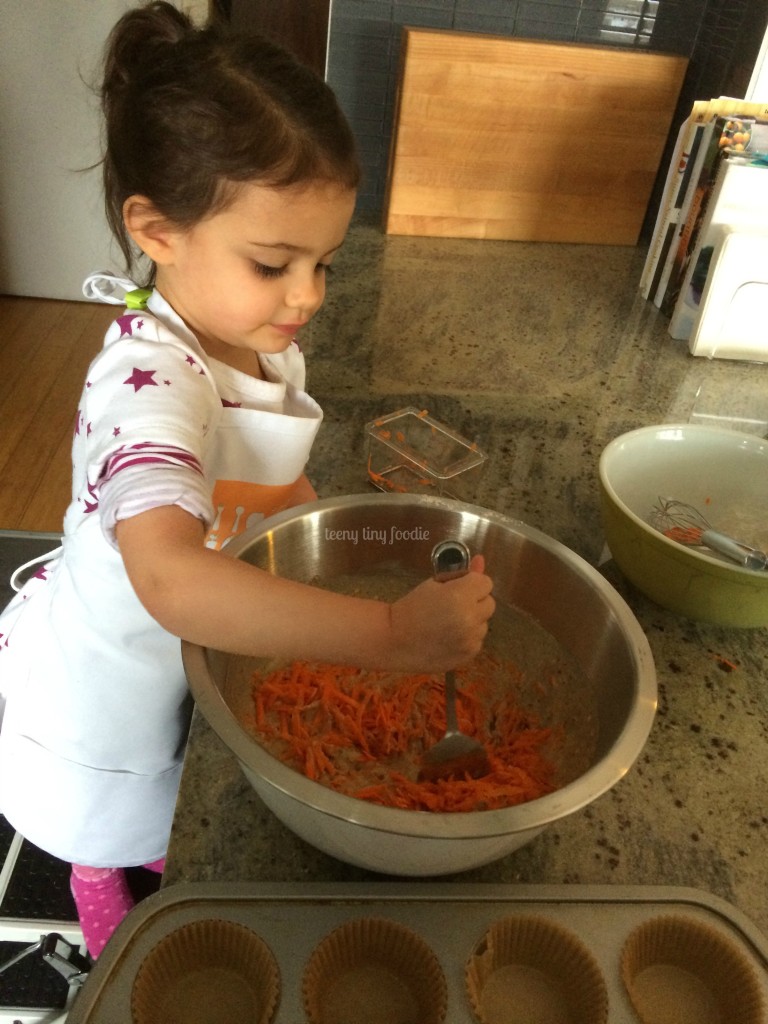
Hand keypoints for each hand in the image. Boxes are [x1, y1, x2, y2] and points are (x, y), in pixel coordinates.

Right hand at [388, 554, 494, 672]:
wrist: (394, 640)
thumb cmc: (411, 607)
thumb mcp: (434, 584)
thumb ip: (461, 574)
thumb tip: (481, 560)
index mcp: (460, 596)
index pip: (486, 582)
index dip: (472, 583)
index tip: (459, 588)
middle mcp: (470, 618)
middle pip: (489, 603)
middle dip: (475, 601)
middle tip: (454, 605)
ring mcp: (470, 639)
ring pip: (484, 623)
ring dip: (472, 621)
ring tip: (448, 623)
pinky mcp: (469, 655)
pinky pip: (477, 640)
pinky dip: (467, 638)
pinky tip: (448, 637)